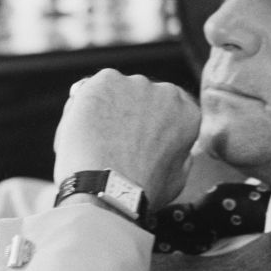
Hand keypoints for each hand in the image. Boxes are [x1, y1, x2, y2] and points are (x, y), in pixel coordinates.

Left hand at [54, 69, 200, 210]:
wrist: (107, 188)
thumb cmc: (140, 190)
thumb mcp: (177, 178)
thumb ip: (180, 154)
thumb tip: (178, 149)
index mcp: (187, 114)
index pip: (172, 108)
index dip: (152, 123)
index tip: (139, 136)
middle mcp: (165, 92)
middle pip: (144, 96)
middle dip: (131, 113)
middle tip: (115, 140)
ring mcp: (134, 83)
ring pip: (117, 91)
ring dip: (109, 107)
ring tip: (96, 138)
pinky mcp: (105, 81)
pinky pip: (92, 88)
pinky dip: (86, 104)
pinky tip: (84, 129)